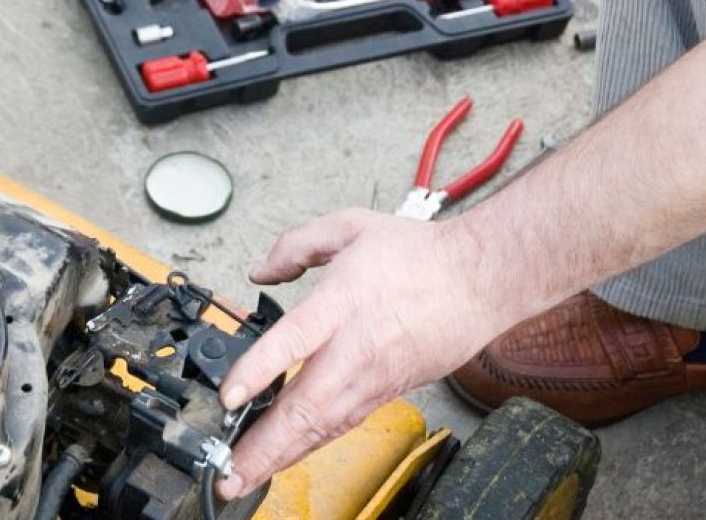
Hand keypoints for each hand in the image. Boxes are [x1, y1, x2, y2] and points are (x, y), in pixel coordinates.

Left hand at [214, 208, 540, 498]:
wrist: (479, 280)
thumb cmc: (420, 256)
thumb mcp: (351, 226)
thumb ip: (297, 244)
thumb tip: (262, 270)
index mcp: (341, 302)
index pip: (295, 339)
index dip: (259, 369)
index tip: (230, 396)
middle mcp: (354, 349)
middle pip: (304, 405)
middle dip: (262, 444)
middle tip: (226, 473)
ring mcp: (371, 378)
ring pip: (320, 427)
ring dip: (279, 457)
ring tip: (242, 479)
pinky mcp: (384, 392)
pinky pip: (340, 426)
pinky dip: (308, 448)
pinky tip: (283, 460)